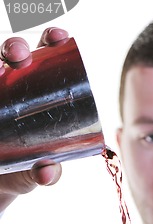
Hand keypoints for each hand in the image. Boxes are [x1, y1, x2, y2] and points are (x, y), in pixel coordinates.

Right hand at [0, 28, 67, 210]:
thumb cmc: (24, 171)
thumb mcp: (36, 172)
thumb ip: (45, 174)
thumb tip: (47, 173)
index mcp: (38, 94)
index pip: (46, 59)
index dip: (51, 41)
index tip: (58, 37)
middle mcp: (10, 88)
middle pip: (12, 56)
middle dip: (15, 46)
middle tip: (18, 55)